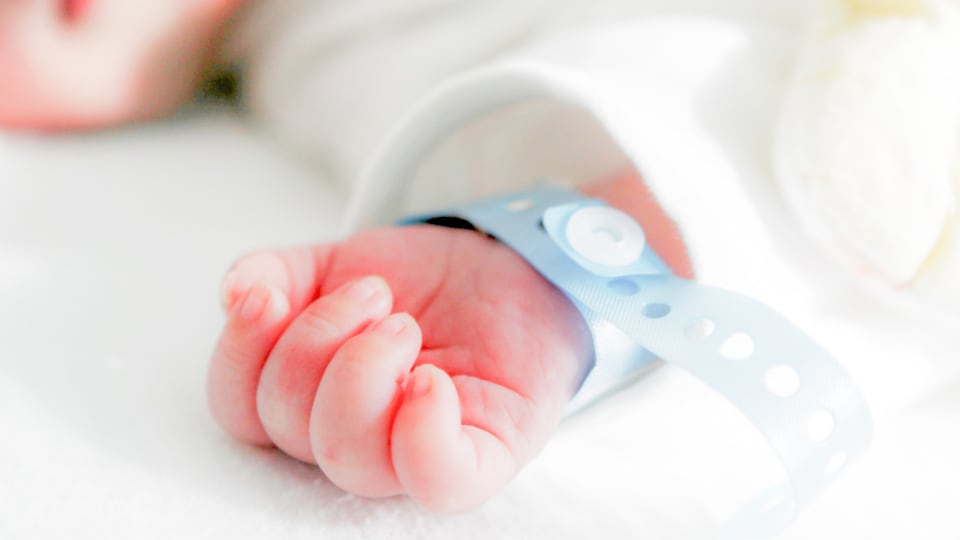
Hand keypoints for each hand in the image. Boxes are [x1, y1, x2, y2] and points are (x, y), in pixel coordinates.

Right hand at [207, 226, 591, 511]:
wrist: (509, 269)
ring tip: (404, 324)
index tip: (270, 295)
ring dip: (363, 369)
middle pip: (289, 426)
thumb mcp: (337, 263)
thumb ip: (277, 273)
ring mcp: (415, 456)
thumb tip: (238, 294)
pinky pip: (439, 480)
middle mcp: (354, 439)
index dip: (239, 353)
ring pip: (349, 457)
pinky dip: (423, 430)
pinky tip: (430, 379)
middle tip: (375, 295)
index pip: (239, 410)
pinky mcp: (481, 457)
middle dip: (318, 340)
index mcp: (309, 403)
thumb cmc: (421, 284)